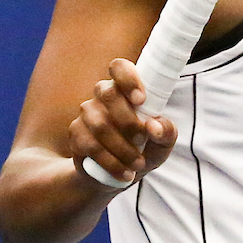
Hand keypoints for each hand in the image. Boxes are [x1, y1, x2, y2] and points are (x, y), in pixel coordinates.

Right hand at [69, 58, 176, 185]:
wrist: (114, 175)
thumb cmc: (143, 150)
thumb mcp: (162, 144)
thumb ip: (166, 132)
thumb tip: (154, 127)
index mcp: (126, 89)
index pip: (119, 67)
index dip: (128, 78)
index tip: (141, 100)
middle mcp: (103, 96)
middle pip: (107, 93)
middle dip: (128, 120)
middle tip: (142, 139)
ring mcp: (87, 114)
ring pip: (99, 123)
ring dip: (122, 148)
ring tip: (137, 164)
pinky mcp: (76, 135)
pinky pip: (90, 145)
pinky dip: (111, 163)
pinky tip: (125, 174)